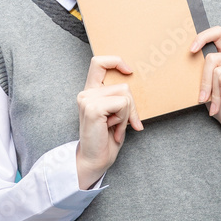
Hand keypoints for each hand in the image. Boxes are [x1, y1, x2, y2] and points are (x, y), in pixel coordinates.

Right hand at [76, 55, 143, 187]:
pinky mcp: (92, 108)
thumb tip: (134, 82)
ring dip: (127, 115)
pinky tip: (112, 130)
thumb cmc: (107, 139)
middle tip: (124, 124)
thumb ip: (120, 97)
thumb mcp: (116, 114)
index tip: (129, 71)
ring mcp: (87, 99)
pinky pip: (122, 104)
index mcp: (90, 91)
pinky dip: (123, 119)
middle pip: (123, 84)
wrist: (95, 159)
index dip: (115, 61)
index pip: (99, 62)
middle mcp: (86, 93)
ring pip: (125, 95)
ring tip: (115, 128)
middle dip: (132, 106)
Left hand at [190, 26, 220, 135]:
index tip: (190, 50)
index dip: (203, 37)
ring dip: (212, 86)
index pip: (217, 35)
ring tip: (214, 102)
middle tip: (202, 97)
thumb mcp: (207, 89)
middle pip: (211, 55)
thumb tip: (188, 58)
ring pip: (217, 63)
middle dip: (203, 79)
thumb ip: (203, 73)